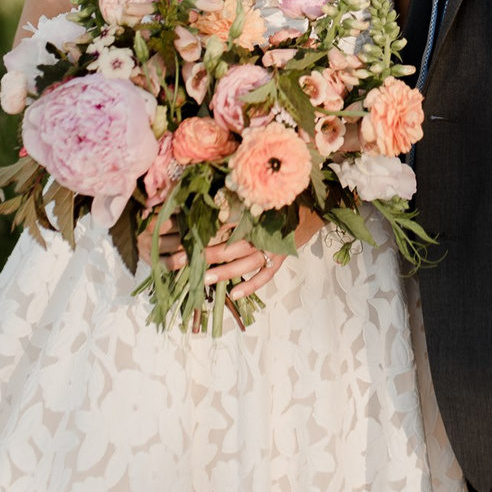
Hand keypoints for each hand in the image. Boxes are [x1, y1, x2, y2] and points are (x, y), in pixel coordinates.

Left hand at [136, 208, 327, 300]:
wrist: (314, 207)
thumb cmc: (281, 200)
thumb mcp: (259, 196)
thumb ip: (235, 202)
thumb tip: (208, 204)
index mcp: (253, 214)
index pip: (221, 225)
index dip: (199, 232)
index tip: (178, 237)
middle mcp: (261, 232)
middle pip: (228, 246)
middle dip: (201, 254)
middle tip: (177, 260)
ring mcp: (272, 248)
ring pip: (244, 264)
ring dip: (222, 273)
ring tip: (202, 279)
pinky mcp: (281, 259)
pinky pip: (265, 276)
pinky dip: (250, 286)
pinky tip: (233, 294)